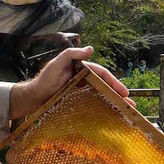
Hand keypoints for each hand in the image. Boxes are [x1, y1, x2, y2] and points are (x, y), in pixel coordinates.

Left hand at [9, 46, 133, 119]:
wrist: (33, 97)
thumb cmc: (44, 79)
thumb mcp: (57, 63)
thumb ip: (72, 54)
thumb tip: (90, 48)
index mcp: (82, 69)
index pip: (102, 74)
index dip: (114, 82)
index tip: (124, 92)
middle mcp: (83, 80)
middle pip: (104, 86)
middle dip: (118, 94)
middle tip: (130, 105)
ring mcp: (80, 91)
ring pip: (101, 96)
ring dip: (113, 102)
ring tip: (125, 111)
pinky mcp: (76, 101)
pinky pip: (92, 104)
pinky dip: (102, 108)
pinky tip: (110, 115)